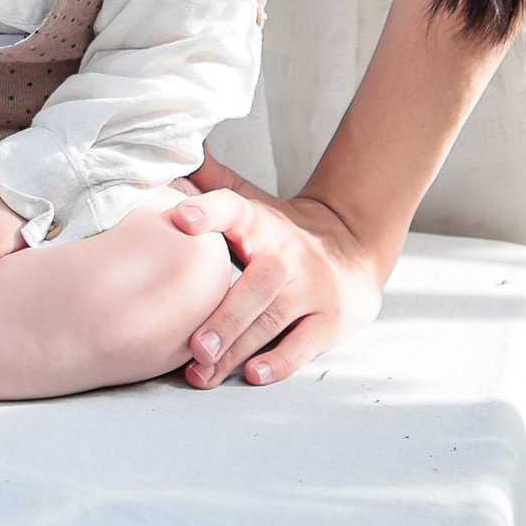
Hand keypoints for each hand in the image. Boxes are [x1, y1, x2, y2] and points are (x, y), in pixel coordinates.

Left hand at [165, 162, 385, 385]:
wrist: (355, 246)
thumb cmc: (284, 231)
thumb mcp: (254, 202)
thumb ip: (212, 183)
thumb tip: (170, 150)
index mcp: (262, 222)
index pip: (235, 208)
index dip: (209, 211)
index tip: (181, 219)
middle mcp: (289, 255)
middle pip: (256, 286)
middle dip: (224, 317)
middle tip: (194, 345)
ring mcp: (313, 290)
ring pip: (274, 321)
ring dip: (238, 350)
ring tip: (204, 372)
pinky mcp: (330, 322)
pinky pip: (303, 345)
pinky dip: (279, 362)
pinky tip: (253, 375)